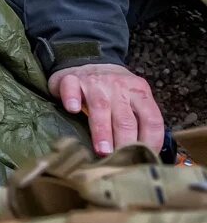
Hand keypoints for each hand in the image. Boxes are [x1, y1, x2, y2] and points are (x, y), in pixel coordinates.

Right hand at [47, 63, 163, 154]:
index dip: (150, 141)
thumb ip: (139, 120)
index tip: (143, 159)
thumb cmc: (112, 90)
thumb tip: (146, 155)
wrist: (86, 61)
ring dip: (102, 131)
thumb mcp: (132, 100)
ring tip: (102, 150)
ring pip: (101, 107)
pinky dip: (72, 99)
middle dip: (125, 142)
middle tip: (121, 161)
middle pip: (126, 119)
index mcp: (140, 93)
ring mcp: (95, 82)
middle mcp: (120, 87)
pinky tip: (72, 110)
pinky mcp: (71, 79)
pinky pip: (72, 88)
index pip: (152, 119)